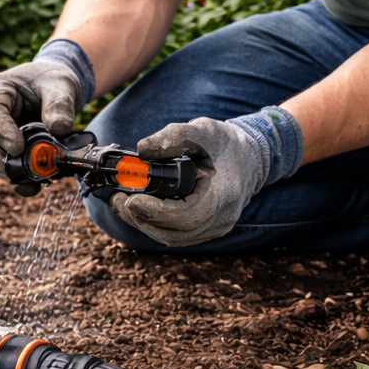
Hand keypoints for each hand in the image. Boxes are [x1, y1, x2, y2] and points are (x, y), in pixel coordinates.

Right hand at [0, 61, 84, 180]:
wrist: (52, 88)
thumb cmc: (52, 81)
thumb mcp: (61, 86)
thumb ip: (60, 105)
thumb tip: (59, 130)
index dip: (1, 132)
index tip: (18, 149)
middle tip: (20, 172)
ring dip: (3, 170)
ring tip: (27, 180)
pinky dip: (10, 175)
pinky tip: (28, 185)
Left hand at [109, 117, 274, 246]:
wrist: (252, 158)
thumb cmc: (228, 144)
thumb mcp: (204, 130)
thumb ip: (174, 136)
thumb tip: (142, 150)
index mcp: (222, 196)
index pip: (186, 216)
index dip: (155, 212)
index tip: (130, 199)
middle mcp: (220, 219)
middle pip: (173, 233)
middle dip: (140, 219)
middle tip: (116, 200)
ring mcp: (214, 228)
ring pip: (172, 238)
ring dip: (142, 224)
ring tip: (120, 204)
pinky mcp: (206, 230)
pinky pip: (176, 235)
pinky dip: (153, 225)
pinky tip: (136, 209)